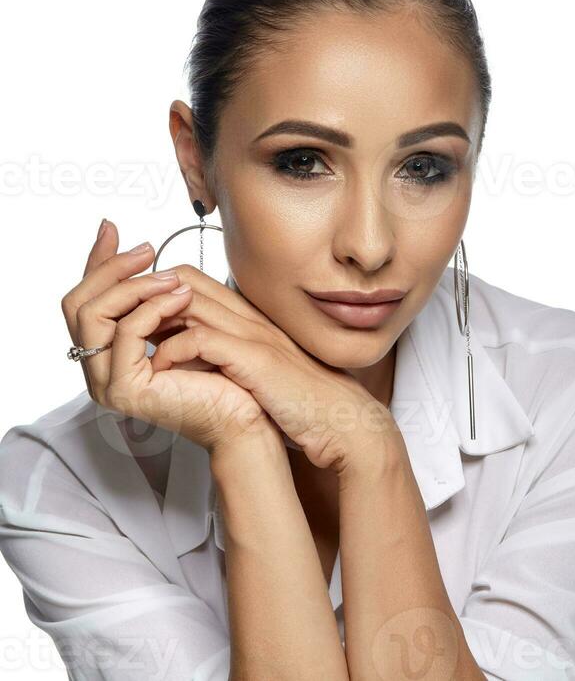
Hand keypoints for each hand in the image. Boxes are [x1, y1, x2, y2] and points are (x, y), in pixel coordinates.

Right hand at [60, 220, 281, 453]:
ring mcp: (106, 381)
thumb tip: (141, 251)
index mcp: (106, 351)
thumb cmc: (218, 368)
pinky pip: (126, 333)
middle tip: (146, 250)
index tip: (112, 228)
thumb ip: (153, 293)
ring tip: (172, 279)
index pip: (85, 299)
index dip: (97, 261)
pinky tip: (180, 297)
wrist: (244, 410)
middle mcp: (98, 368)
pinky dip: (152, 307)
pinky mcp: (124, 389)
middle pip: (77, 303)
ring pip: (93, 314)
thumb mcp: (177, 315)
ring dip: (134, 286)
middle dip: (110, 268)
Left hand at [148, 266, 398, 473]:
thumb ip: (219, 350)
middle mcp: (245, 315)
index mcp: (243, 314)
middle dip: (139, 292)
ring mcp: (251, 334)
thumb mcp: (250, 366)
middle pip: (180, 280)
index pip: (187, 277)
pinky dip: (173, 352)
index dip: (150, 283)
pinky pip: (202, 341)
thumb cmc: (296, 400)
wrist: (340, 420)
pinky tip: (157, 371)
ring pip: (186, 302)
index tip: (125, 307)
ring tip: (124, 342)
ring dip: (150, 319)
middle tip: (112, 318)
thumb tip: (178, 349)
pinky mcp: (255, 360)